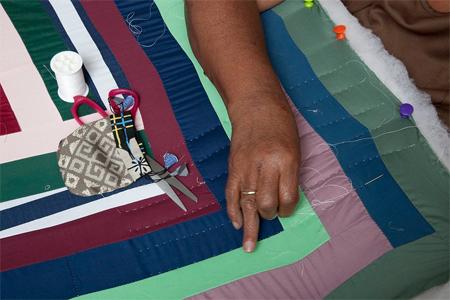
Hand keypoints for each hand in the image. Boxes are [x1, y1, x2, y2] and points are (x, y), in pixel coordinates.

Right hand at [226, 91, 300, 252]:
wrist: (256, 105)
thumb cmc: (281, 125)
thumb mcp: (294, 148)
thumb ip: (289, 174)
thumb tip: (282, 201)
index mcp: (286, 159)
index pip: (288, 196)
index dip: (288, 209)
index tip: (286, 209)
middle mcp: (265, 164)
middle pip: (267, 202)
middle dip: (270, 214)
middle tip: (271, 213)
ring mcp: (246, 166)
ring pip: (248, 202)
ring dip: (250, 226)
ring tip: (249, 246)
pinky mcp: (233, 166)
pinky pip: (231, 193)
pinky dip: (234, 211)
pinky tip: (237, 224)